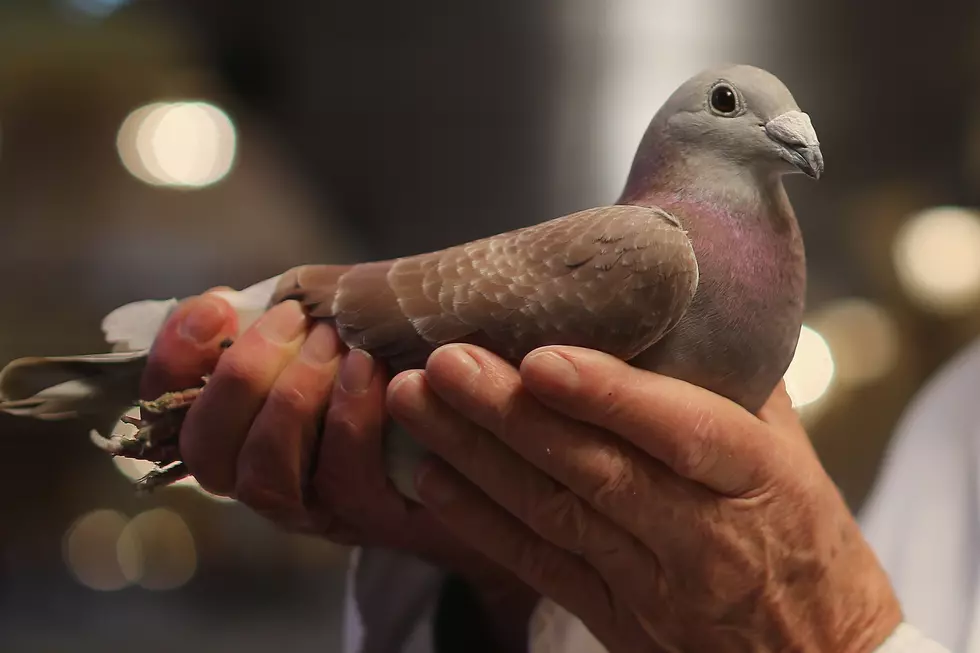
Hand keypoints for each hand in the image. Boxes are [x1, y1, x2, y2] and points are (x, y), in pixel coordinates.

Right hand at [142, 293, 536, 648]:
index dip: (176, 356)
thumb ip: (294, 320)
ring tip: (337, 345)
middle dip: (242, 375)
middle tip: (299, 322)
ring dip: (294, 398)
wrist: (491, 433)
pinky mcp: (374, 517)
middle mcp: (266, 475)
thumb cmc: (405, 369)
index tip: (218, 306)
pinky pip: (345, 479)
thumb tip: (244, 301)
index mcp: (243, 426)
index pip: (170, 405)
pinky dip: (353, 417)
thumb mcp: (343, 333)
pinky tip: (376, 371)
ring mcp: (317, 505)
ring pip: (264, 474)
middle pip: (207, 448)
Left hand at [387, 344, 903, 652]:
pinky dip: (480, 522)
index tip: (543, 358)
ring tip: (419, 400)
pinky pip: (539, 565)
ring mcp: (650, 582)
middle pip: (594, 471)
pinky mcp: (613, 615)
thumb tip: (675, 305)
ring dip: (478, 456)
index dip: (610, 396)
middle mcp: (699, 534)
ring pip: (553, 514)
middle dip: (512, 414)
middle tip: (445, 361)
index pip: (682, 433)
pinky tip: (432, 476)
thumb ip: (734, 383)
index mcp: (756, 479)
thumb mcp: (792, 454)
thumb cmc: (807, 541)